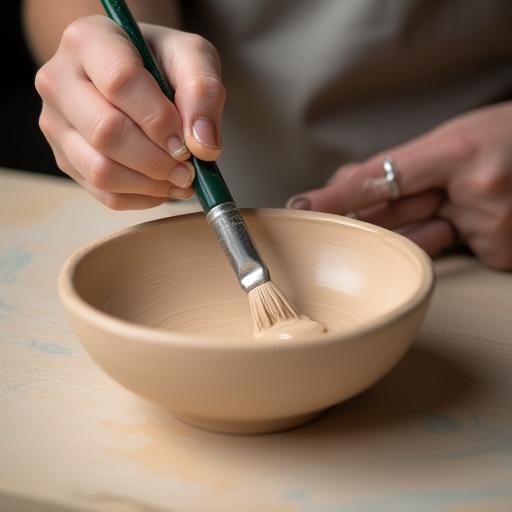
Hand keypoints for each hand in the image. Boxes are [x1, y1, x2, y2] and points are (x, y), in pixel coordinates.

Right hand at [35, 16, 224, 209]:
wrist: (135, 74)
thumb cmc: (162, 62)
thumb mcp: (193, 57)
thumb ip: (203, 92)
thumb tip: (203, 147)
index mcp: (88, 41)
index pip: (121, 83)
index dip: (160, 120)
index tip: (187, 141)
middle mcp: (59, 81)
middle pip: (106, 133)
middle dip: (158, 160)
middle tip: (189, 168)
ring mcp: (57, 125)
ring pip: (101, 171)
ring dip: (151, 184)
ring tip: (181, 179)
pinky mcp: (66, 159)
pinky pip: (104, 193)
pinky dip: (142, 198)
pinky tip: (164, 186)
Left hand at [287, 102, 511, 269]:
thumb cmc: (506, 136)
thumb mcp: (454, 137)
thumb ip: (403, 164)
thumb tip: (348, 182)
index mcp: (460, 150)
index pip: (382, 178)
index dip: (337, 196)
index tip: (302, 208)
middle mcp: (476, 190)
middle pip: (395, 214)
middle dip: (366, 217)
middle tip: (327, 216)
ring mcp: (492, 226)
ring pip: (426, 233)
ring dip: (419, 221)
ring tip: (457, 191)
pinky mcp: (502, 252)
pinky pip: (458, 248)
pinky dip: (457, 232)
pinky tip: (476, 211)